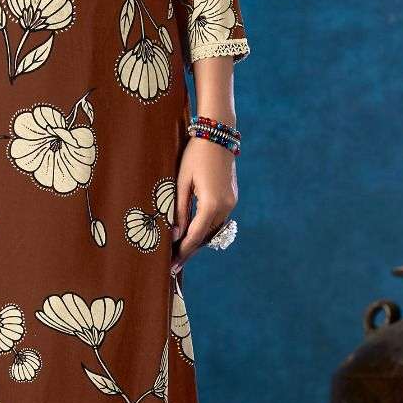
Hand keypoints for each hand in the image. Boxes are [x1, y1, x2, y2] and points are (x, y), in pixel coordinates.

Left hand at [170, 138, 237, 274]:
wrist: (217, 134)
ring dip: (198, 241)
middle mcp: (225, 207)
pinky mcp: (232, 197)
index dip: (182, 253)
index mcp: (211, 204)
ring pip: (213, 230)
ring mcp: (231, 203)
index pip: (194, 237)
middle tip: (173, 265)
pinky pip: (217, 220)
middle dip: (189, 251)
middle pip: (205, 237)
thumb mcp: (181, 182)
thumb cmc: (194, 155)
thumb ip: (179, 210)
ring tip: (180, 252)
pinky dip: (205, 229)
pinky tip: (193, 233)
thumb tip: (176, 235)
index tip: (171, 267)